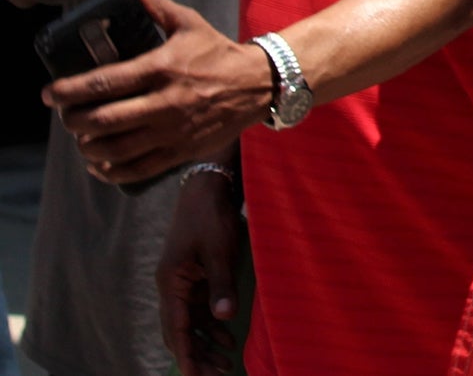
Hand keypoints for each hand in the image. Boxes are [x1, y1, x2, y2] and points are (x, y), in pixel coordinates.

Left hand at [46, 0, 269, 184]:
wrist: (259, 84)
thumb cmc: (217, 52)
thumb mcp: (189, 23)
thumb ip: (155, 4)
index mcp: (161, 68)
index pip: (104, 83)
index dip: (69, 91)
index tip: (50, 94)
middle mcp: (165, 101)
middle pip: (104, 120)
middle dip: (74, 121)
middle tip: (66, 118)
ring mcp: (174, 130)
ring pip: (117, 149)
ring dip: (89, 148)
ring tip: (82, 140)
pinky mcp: (183, 150)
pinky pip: (138, 169)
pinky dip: (112, 172)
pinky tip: (100, 164)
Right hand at [158, 167, 245, 375]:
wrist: (209, 187)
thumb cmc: (211, 217)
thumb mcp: (220, 251)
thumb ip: (222, 284)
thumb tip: (225, 317)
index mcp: (171, 282)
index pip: (175, 327)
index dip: (185, 353)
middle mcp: (173, 286)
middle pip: (181, 330)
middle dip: (197, 355)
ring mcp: (185, 282)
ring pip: (192, 322)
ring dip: (207, 343)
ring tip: (226, 364)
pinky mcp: (198, 276)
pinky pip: (202, 309)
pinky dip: (213, 325)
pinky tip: (229, 338)